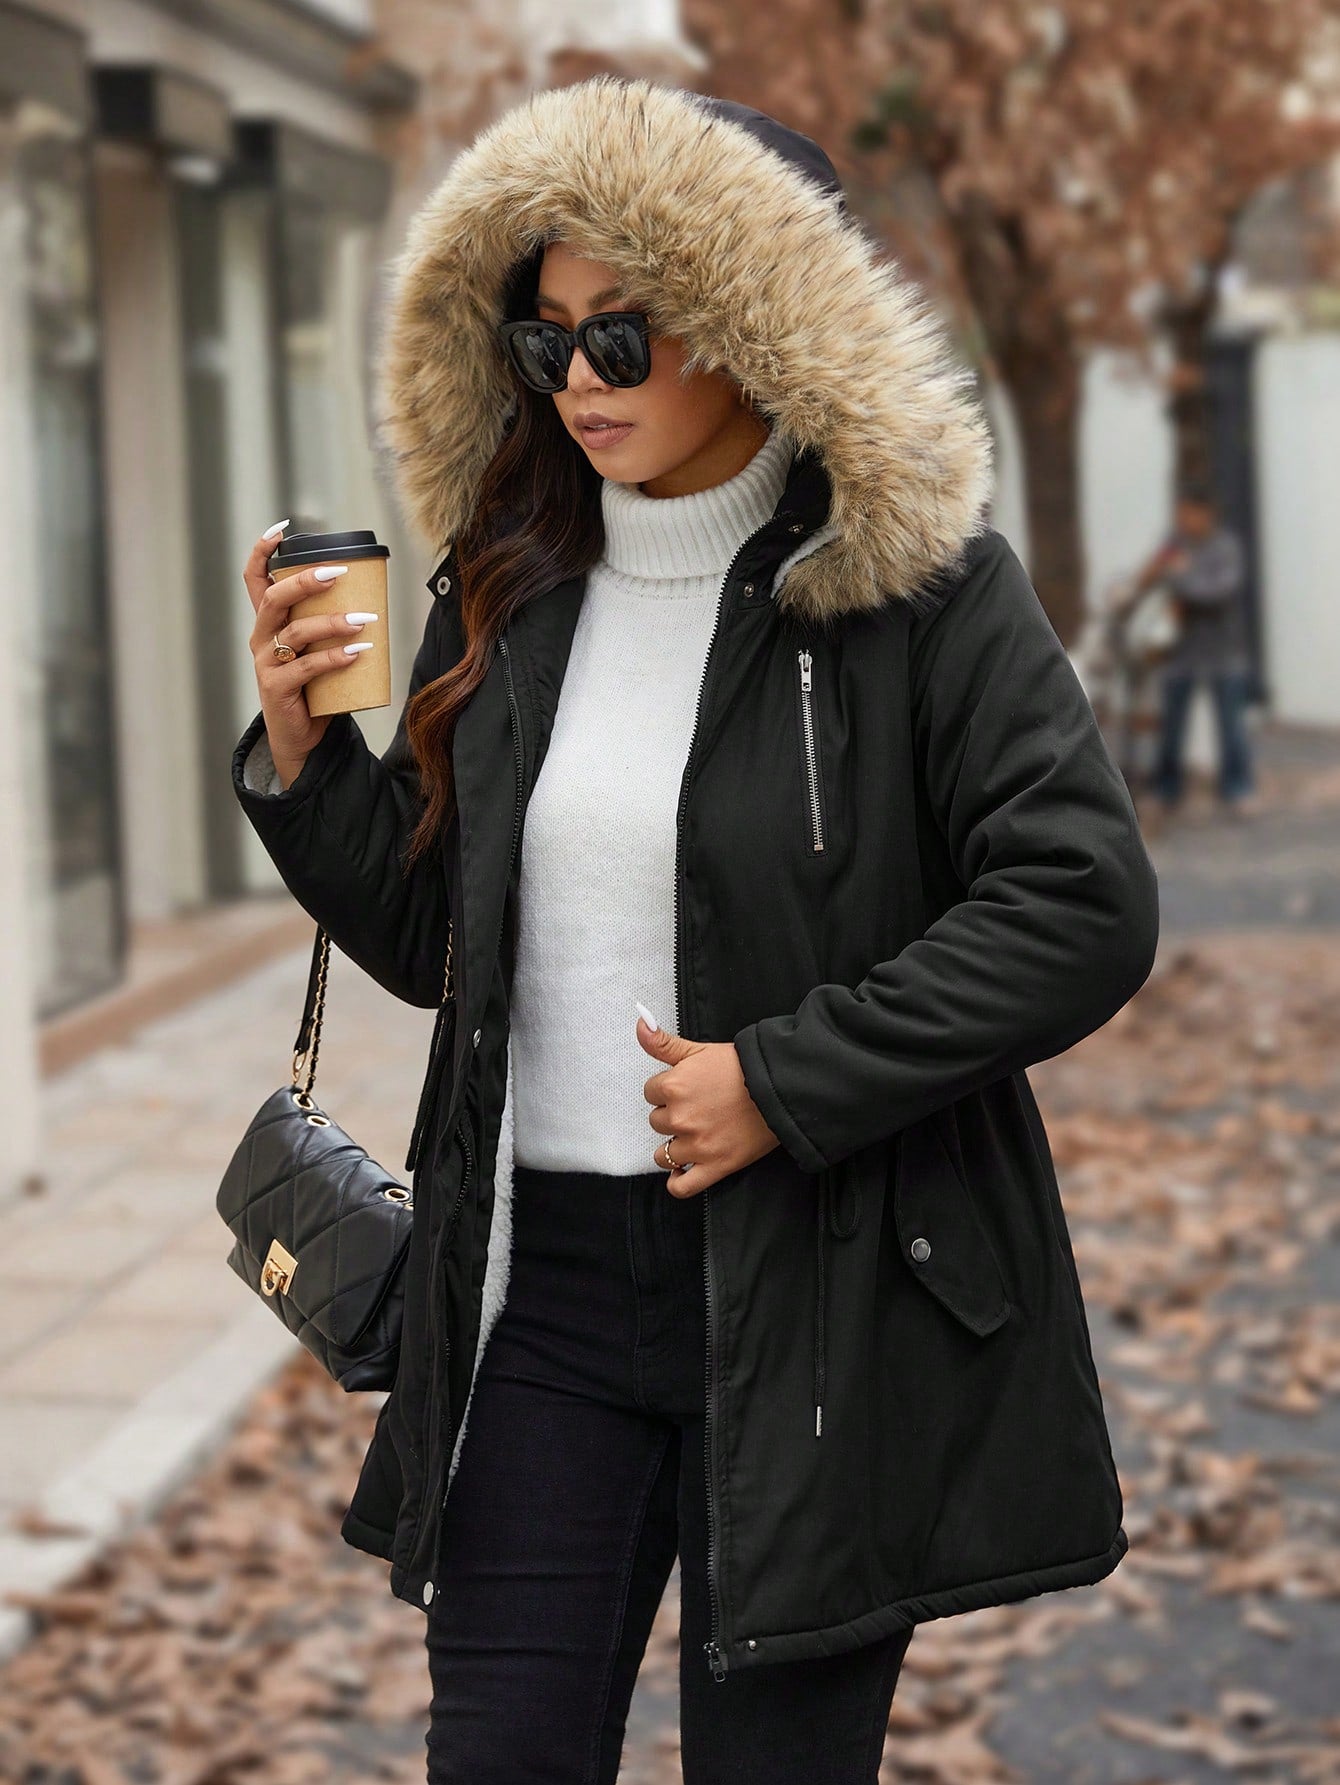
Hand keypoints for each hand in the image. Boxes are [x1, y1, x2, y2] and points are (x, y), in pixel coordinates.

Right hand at [242, 523, 374, 785]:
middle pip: (275, 598)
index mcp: (268, 622)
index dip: (261, 551)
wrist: (302, 737)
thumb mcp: (317, 648)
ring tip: (362, 620)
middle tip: (339, 573)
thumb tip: (373, 598)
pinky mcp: (277, 688)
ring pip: (294, 632)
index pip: (254, 579)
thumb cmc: (314, 687)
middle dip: (306, 580)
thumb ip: (331, 625)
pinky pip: (306, 668)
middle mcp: (261, 638)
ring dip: (331, 623)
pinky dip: (334, 658)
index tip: (282, 529)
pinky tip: (356, 652)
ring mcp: (266, 663)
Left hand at [637, 1014, 779, 1197]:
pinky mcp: (714, 1166)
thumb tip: (639, 1023)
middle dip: (673, 1116)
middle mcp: (680, 1118)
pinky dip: (677, 1181)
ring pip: (664, 1153)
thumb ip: (662, 1042)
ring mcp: (696, 1146)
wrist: (781, 1089)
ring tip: (695, 1135)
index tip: (686, 1090)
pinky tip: (682, 1171)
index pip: (651, 1093)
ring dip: (674, 1146)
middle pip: (657, 1122)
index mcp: (673, 1087)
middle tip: (698, 1108)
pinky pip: (682, 1186)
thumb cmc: (743, 1067)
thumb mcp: (699, 1049)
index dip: (667, 1090)